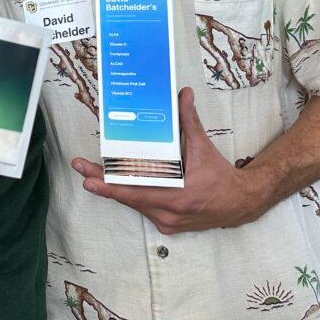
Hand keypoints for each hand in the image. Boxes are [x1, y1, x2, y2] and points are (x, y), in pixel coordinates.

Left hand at [71, 87, 268, 233]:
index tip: (88, 181)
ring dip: (114, 188)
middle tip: (80, 168)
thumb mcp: (203, 147)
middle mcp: (169, 213)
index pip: (136, 192)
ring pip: (133, 203)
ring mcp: (166, 221)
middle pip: (127, 197)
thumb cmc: (220, 177)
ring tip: (92, 172)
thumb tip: (183, 95)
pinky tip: (118, 181)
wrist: (239, 203)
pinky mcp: (166, 224)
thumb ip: (189, 121)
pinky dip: (131, 194)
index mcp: (178, 196)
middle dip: (102, 182)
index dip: (110, 187)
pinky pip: (142, 207)